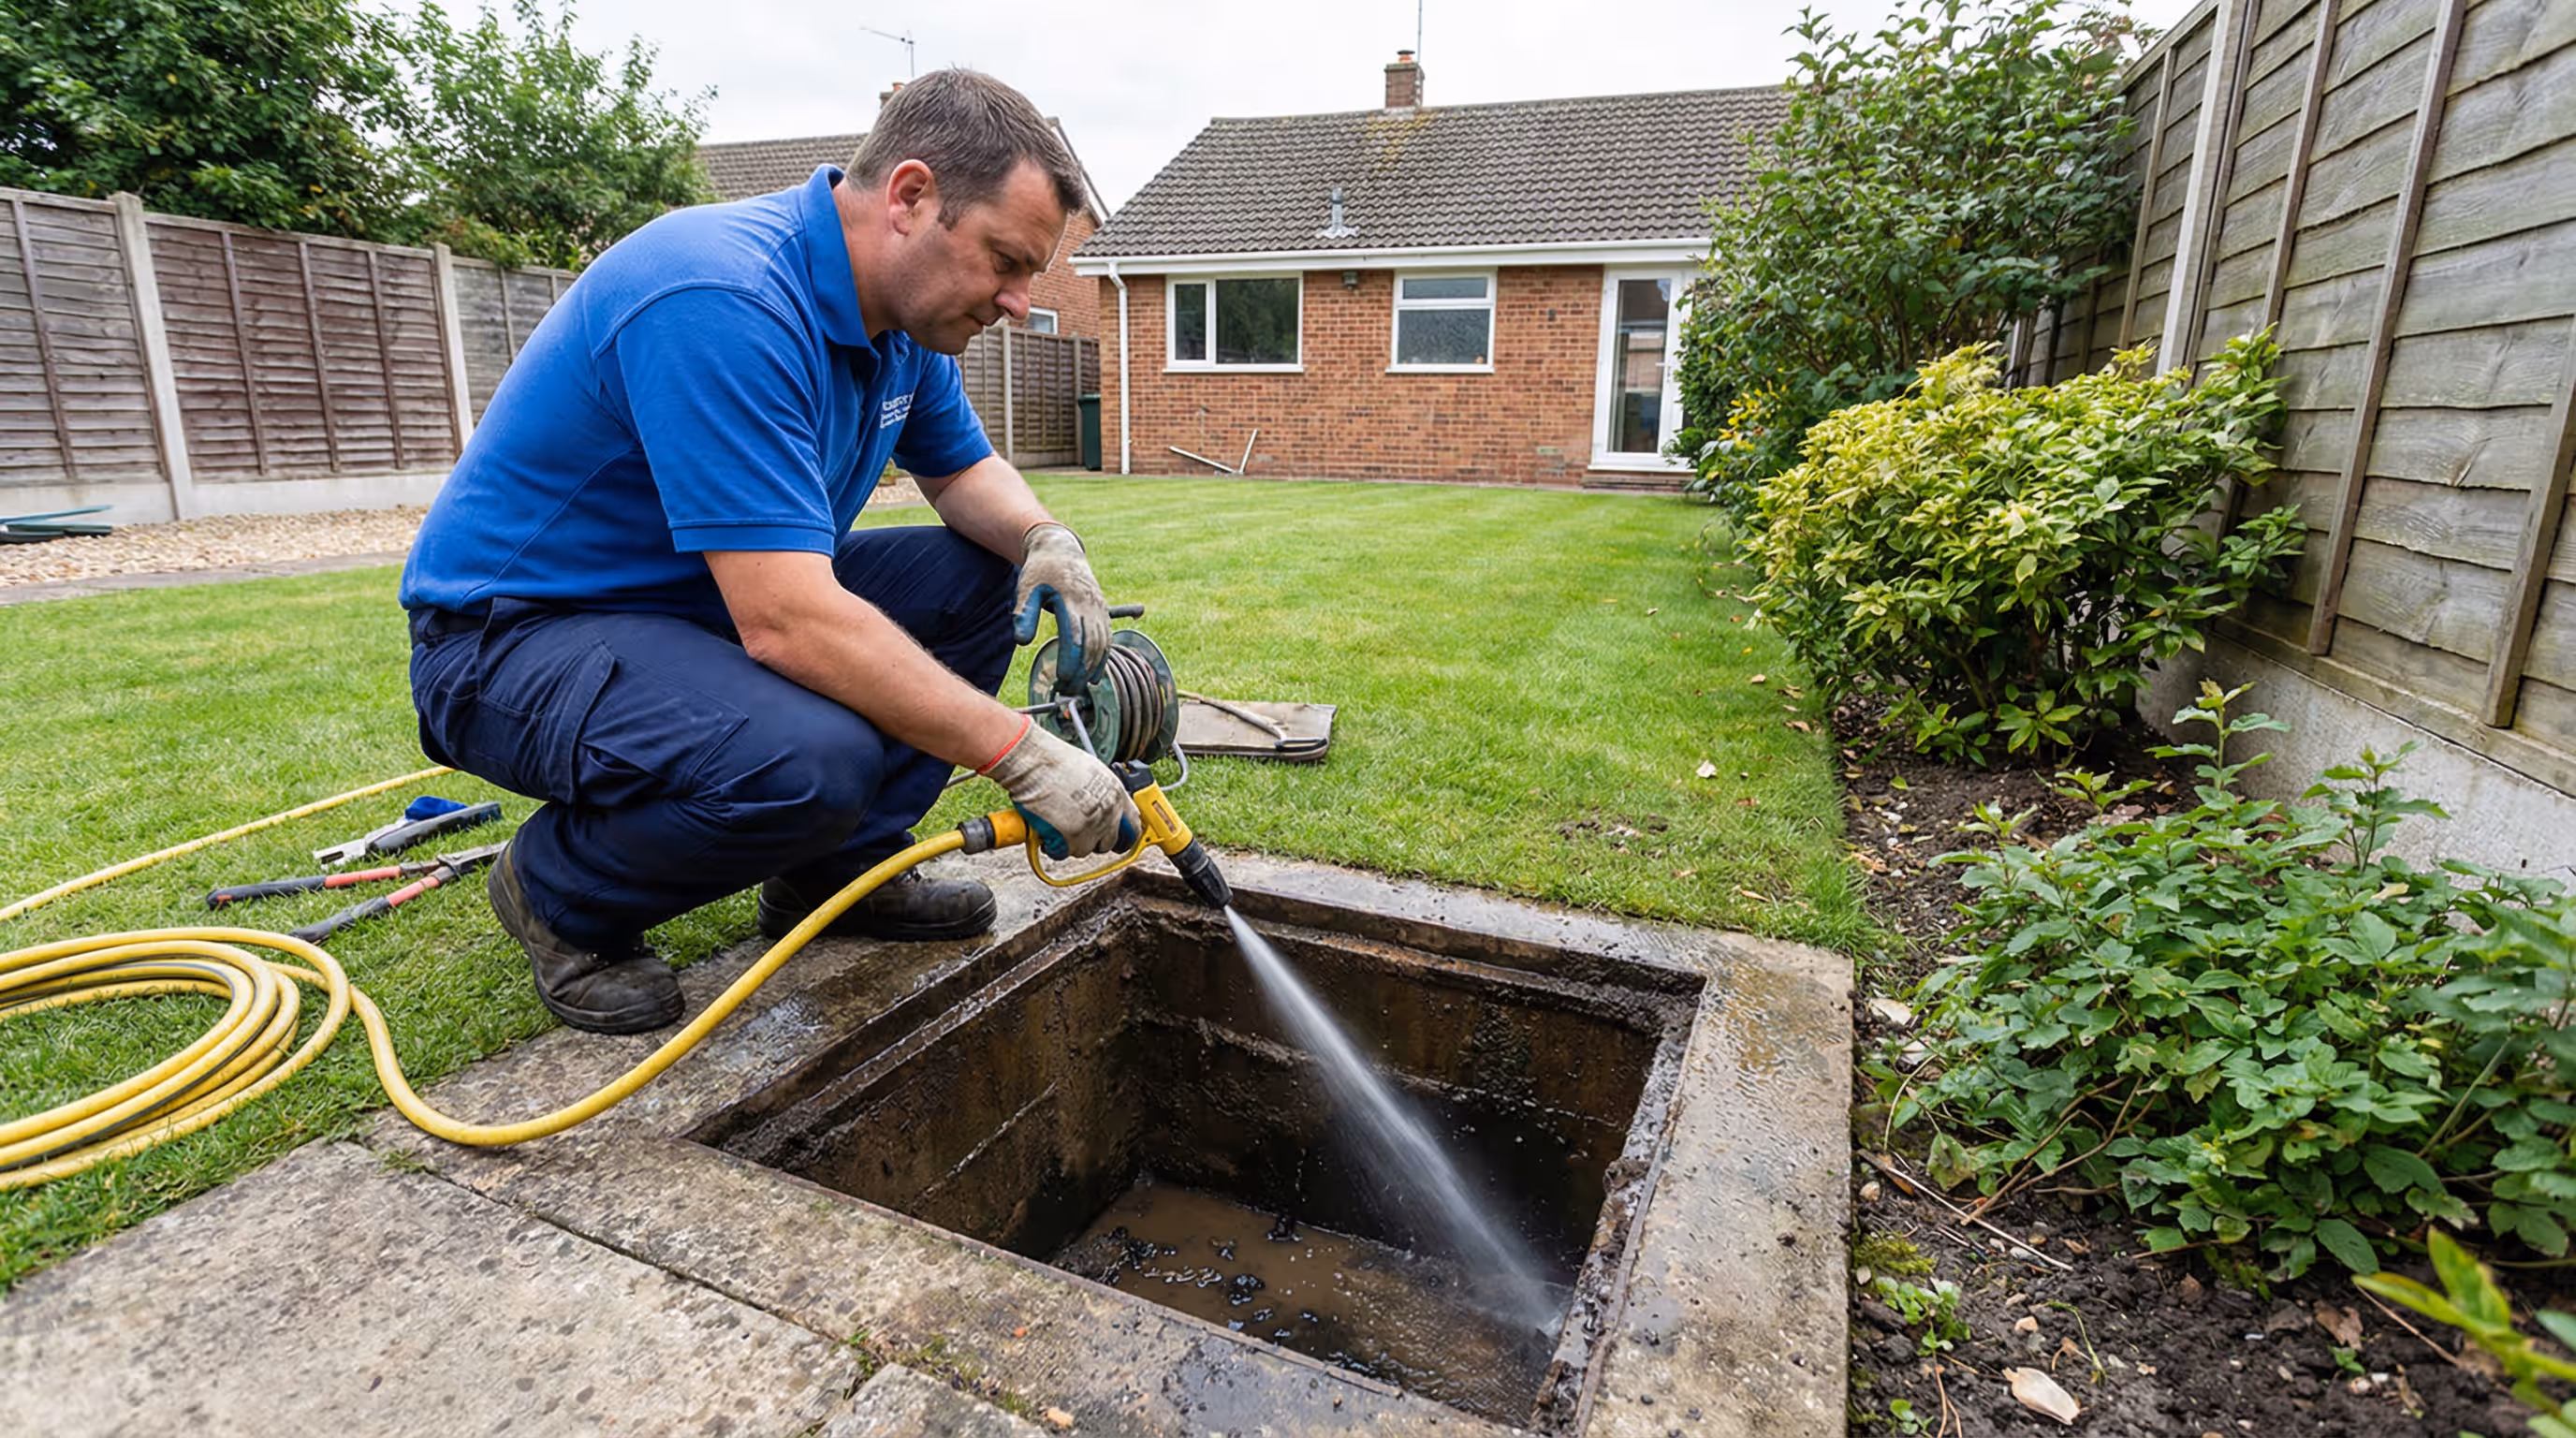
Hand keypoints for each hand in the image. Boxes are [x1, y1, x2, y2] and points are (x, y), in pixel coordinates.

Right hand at [979, 718, 1140, 858]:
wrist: (1034, 762)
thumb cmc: (1056, 761)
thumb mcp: (1093, 772)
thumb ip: (1104, 793)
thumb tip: (1105, 807)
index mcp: (1115, 794)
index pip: (1133, 825)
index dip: (1125, 835)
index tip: (1119, 840)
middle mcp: (1106, 812)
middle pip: (1108, 842)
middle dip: (1094, 840)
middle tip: (1079, 832)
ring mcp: (1088, 827)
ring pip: (1084, 850)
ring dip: (1072, 843)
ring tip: (1058, 826)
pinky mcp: (1067, 837)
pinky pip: (1063, 853)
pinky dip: (1054, 847)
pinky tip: (1047, 833)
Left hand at [1013, 522, 1110, 686]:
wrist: (1062, 550)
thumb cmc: (1041, 570)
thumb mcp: (1027, 588)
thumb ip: (1024, 614)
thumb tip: (1021, 641)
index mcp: (1072, 599)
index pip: (1075, 635)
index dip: (1071, 660)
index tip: (1062, 678)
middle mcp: (1091, 605)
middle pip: (1091, 644)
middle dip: (1081, 670)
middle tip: (1067, 691)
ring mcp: (1100, 609)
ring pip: (1102, 644)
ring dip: (1091, 669)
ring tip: (1077, 688)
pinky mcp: (1103, 613)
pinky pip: (1107, 640)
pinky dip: (1102, 660)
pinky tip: (1094, 677)